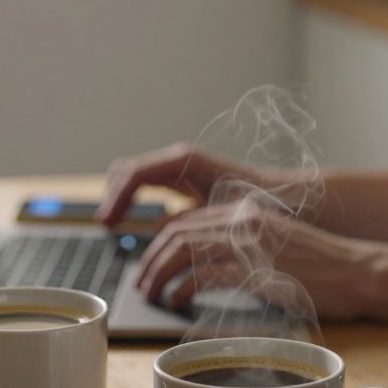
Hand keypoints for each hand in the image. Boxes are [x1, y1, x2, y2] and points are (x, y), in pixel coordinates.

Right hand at [96, 143, 261, 226]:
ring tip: (112, 225)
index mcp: (184, 162)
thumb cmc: (257, 204)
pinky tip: (130, 221)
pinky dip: (130, 199)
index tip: (107, 223)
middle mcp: (177, 159)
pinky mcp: (180, 178)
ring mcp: (177, 167)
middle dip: (111, 196)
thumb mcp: (219, 214)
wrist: (282, 196)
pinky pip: (144, 184)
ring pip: (132, 175)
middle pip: (126, 170)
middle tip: (106, 226)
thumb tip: (155, 229)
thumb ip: (186, 219)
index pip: (135, 174)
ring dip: (118, 197)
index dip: (116, 199)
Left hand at [134, 200, 368, 320]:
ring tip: (152, 295)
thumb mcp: (277, 246)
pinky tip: (179, 302)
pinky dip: (184, 289)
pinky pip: (203, 276)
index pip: (187, 220)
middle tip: (143, 284)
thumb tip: (204, 267)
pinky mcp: (255, 268)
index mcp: (245, 210)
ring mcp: (249, 242)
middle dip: (151, 260)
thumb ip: (242, 248)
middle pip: (177, 233)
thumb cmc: (323, 268)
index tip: (150, 264)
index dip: (160, 243)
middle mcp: (243, 219)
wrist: (358, 272)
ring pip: (183, 250)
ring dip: (160, 274)